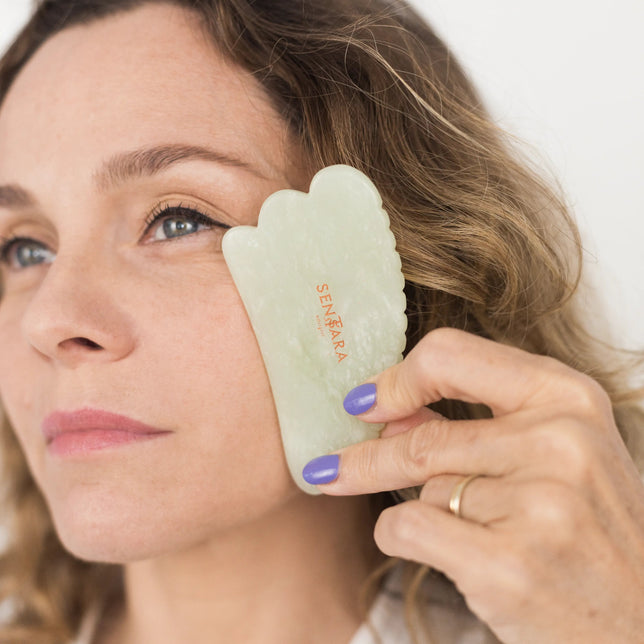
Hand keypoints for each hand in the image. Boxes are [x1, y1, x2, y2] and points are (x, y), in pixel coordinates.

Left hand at [308, 328, 643, 643]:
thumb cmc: (588, 530)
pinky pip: (409, 527)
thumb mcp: (551, 454)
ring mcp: (540, 504)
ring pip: (419, 484)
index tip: (365, 403)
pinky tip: (425, 545)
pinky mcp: (510, 566)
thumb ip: (473, 423)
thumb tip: (386, 410)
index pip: (450, 354)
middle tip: (326, 464)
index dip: (396, 379)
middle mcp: (560, 440)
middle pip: (422, 434)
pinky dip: (397, 536)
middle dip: (364, 454)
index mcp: (567, 396)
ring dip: (405, 499)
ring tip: (407, 505)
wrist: (638, 625)